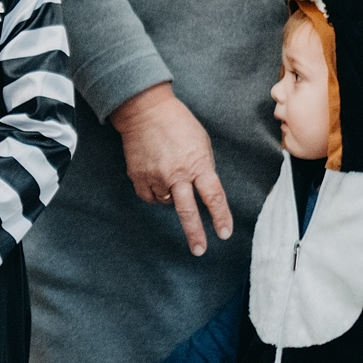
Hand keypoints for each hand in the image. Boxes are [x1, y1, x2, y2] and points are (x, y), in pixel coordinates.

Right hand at [110, 82, 232, 255]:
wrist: (144, 111)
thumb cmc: (178, 124)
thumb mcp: (201, 143)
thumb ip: (203, 168)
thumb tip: (200, 189)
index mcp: (198, 164)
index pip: (213, 197)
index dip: (220, 217)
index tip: (224, 234)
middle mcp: (176, 174)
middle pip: (187, 211)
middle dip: (195, 233)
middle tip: (200, 250)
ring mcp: (155, 177)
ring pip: (166, 201)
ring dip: (171, 195)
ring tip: (170, 175)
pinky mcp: (138, 177)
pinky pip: (149, 196)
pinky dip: (155, 192)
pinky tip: (157, 178)